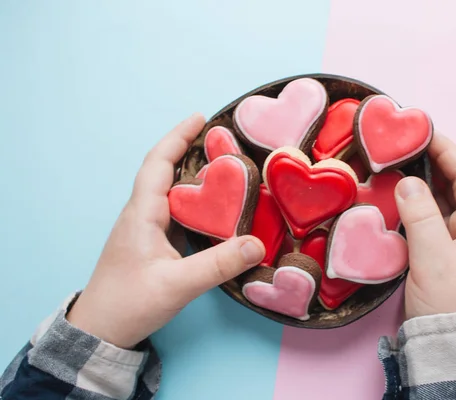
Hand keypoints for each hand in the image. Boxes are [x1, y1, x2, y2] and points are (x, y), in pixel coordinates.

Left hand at [67, 113, 264, 348]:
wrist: (101, 330)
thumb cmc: (129, 303)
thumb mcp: (177, 285)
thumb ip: (217, 265)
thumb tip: (257, 245)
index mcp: (142, 214)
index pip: (158, 163)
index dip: (178, 137)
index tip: (201, 118)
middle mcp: (141, 214)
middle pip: (165, 170)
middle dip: (190, 149)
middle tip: (222, 141)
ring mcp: (144, 229)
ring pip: (170, 191)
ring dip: (193, 174)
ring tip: (223, 167)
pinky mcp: (151, 243)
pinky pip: (175, 210)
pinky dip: (194, 200)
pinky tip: (213, 207)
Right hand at [395, 134, 455, 319]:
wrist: (450, 352)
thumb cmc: (451, 308)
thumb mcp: (436, 261)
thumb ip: (422, 218)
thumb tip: (407, 182)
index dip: (448, 151)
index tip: (424, 131)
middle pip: (454, 185)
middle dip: (431, 162)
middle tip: (402, 144)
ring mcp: (455, 243)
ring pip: (438, 202)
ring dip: (419, 182)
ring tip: (394, 164)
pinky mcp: (437, 255)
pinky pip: (425, 220)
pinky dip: (410, 205)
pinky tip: (393, 198)